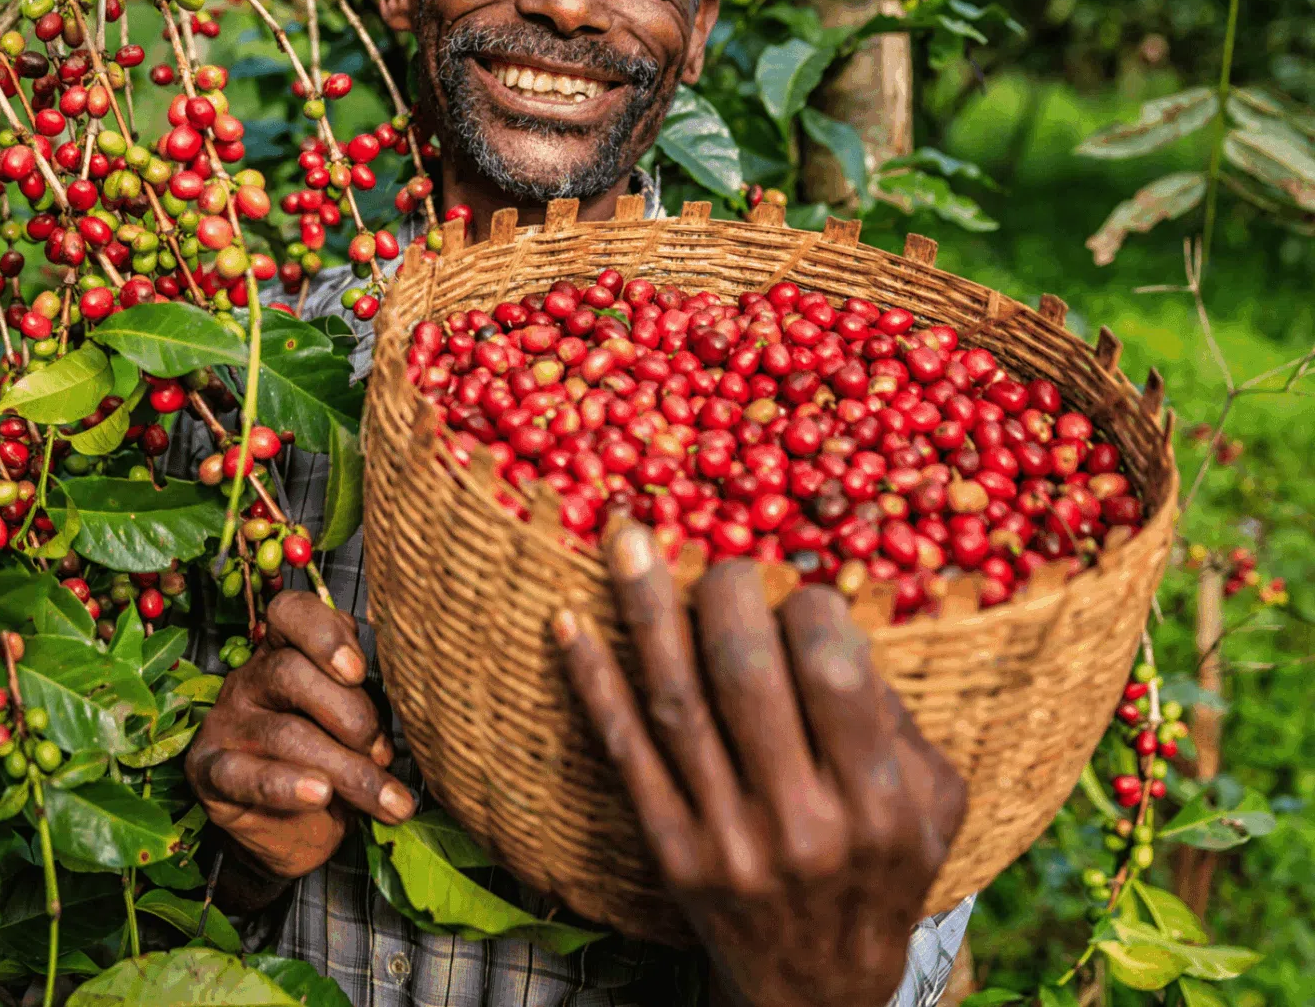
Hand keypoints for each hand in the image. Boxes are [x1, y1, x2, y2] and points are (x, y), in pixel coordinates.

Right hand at [188, 591, 417, 883]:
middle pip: (290, 672)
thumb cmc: (329, 760)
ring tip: (388, 800)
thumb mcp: (353, 721)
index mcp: (283, 652)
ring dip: (346, 768)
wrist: (291, 830)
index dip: (323, 632)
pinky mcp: (211, 773)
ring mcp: (226, 725)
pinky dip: (284, 785)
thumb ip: (367, 700)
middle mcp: (249, 680)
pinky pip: (244, 775)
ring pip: (283, 731)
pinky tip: (320, 794)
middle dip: (351, 715)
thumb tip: (413, 707)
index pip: (290, 613)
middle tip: (384, 753)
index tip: (358, 670)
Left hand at [552, 521, 966, 1006]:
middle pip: (744, 672)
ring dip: (644, 608)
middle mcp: (802, 822)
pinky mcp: (670, 852)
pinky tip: (569, 622)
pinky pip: (624, 750)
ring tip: (623, 537)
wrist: (820, 991)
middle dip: (725, 592)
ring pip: (676, 700)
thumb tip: (834, 614)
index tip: (797, 592)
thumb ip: (895, 715)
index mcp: (878, 802)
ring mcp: (728, 839)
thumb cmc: (882, 871)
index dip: (808, 607)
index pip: (834, 669)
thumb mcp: (930, 806)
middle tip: (719, 561)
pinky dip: (593, 680)